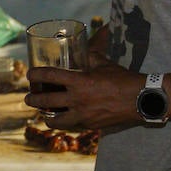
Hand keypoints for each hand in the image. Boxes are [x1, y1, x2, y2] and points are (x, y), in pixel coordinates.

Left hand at [25, 62, 140, 131]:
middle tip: (28, 97)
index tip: (29, 74)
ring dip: (46, 116)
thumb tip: (85, 45)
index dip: (35, 75)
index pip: (49, 76)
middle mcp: (78, 100)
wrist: (142, 100)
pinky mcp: (90, 125)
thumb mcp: (104, 64)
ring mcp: (83, 115)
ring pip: (55, 120)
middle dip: (32, 99)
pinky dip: (64, 122)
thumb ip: (90, 56)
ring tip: (42, 113)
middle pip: (45, 101)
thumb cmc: (123, 79)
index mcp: (79, 82)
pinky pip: (71, 124)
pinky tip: (62, 118)